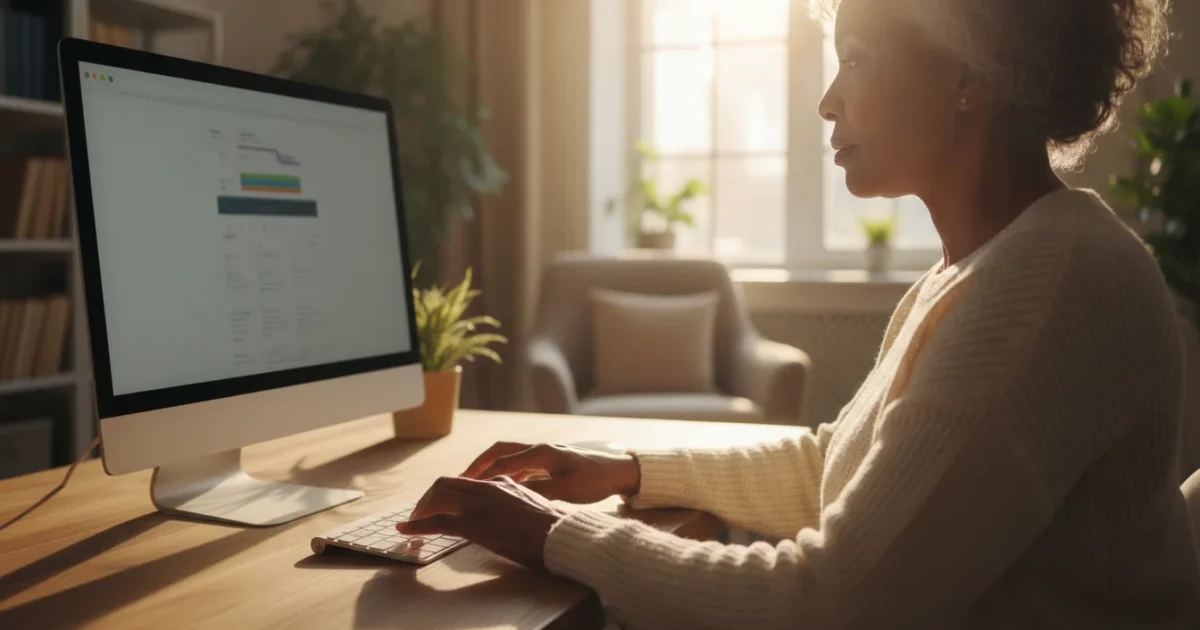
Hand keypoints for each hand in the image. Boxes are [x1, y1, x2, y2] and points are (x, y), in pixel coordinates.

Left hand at [396, 475, 568, 568]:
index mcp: (502, 483)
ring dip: (420, 510)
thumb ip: (518, 501)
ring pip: (437, 497)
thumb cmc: (554, 526)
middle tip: (420, 514)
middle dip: (428, 498)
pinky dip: (417, 527)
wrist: (560, 534)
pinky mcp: (472, 524)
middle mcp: (487, 488)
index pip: (467, 481)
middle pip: (445, 483)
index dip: (449, 493)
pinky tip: (406, 532)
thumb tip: (512, 507)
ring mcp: (478, 504)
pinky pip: (435, 522)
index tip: (440, 505)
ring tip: (411, 524)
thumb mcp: (535, 506)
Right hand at [461, 441, 640, 503]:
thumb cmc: (595, 480)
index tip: (463, 486)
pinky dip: (505, 472)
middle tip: (460, 480)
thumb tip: (511, 498)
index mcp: (541, 452)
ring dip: (491, 468)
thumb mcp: (567, 491)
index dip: (481, 474)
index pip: (502, 461)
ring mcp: (543, 454)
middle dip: (478, 464)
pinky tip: (499, 487)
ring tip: (473, 484)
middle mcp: (539, 448)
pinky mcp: (548, 461)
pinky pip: (519, 464)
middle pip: (500, 451)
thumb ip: (539, 492)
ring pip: (509, 456)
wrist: (618, 470)